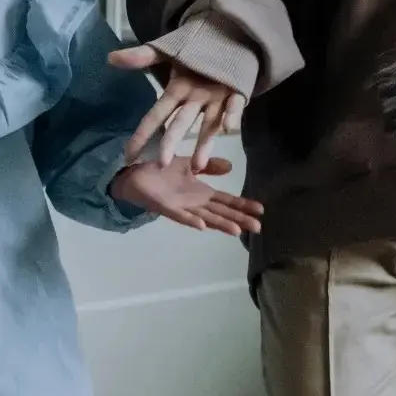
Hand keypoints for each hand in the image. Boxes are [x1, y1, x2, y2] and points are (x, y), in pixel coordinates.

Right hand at [108, 45, 246, 167]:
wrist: (227, 37)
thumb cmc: (195, 47)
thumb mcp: (166, 50)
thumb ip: (141, 56)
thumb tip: (111, 58)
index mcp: (176, 92)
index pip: (155, 116)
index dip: (142, 135)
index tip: (129, 157)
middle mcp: (194, 101)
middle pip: (180, 124)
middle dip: (171, 142)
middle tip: (162, 163)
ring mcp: (216, 100)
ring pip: (208, 124)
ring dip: (204, 143)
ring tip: (198, 165)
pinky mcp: (236, 94)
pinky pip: (235, 106)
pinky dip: (232, 116)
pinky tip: (229, 128)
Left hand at [109, 157, 262, 236]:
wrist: (134, 175)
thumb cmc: (162, 172)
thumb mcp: (189, 165)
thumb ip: (209, 167)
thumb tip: (231, 167)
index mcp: (201, 194)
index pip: (227, 201)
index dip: (243, 205)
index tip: (261, 210)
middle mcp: (195, 204)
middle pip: (221, 213)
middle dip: (239, 219)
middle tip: (258, 227)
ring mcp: (181, 208)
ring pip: (205, 218)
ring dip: (220, 224)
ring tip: (237, 231)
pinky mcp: (166, 208)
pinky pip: (180, 216)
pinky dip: (191, 221)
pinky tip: (202, 226)